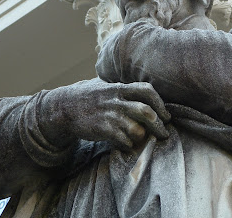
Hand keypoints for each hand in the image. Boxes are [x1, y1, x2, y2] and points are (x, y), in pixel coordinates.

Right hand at [39, 79, 169, 150]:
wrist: (64, 107)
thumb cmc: (89, 97)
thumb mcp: (107, 87)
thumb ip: (125, 90)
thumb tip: (147, 95)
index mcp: (120, 88)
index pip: (146, 90)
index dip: (160, 102)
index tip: (166, 115)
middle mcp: (116, 100)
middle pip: (146, 111)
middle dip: (159, 124)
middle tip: (164, 133)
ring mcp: (109, 115)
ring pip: (136, 128)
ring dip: (143, 136)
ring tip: (144, 139)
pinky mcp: (101, 129)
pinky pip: (123, 140)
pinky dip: (129, 145)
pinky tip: (128, 145)